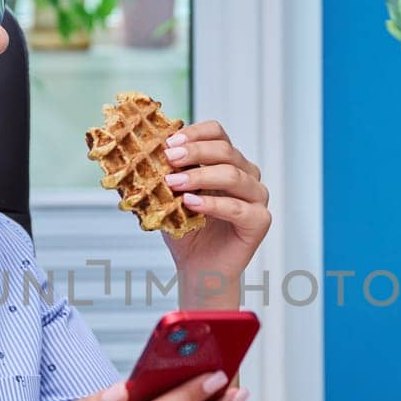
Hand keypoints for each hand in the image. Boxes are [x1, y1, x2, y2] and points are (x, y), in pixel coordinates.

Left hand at [159, 120, 271, 302]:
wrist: (198, 267)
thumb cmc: (187, 231)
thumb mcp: (170, 196)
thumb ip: (165, 174)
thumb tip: (141, 152)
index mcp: (228, 162)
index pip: (217, 133)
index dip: (194, 134)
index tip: (168, 142)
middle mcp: (247, 175)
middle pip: (225, 150)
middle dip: (194, 152)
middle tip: (169, 158)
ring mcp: (257, 197)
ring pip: (233, 175)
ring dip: (200, 176)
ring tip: (173, 183)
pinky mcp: (260, 220)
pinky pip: (238, 207)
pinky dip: (213, 203)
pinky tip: (191, 203)